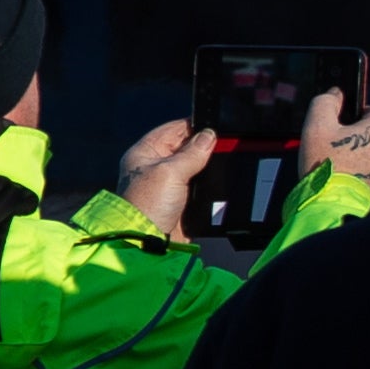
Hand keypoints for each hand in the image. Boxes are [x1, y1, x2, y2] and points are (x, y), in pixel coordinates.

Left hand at [111, 119, 219, 239]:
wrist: (148, 242)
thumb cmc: (148, 204)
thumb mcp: (171, 172)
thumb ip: (192, 152)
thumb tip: (209, 135)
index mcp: (145, 153)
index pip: (171, 130)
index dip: (192, 126)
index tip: (213, 125)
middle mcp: (155, 167)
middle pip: (185, 149)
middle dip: (204, 147)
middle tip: (223, 145)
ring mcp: (167, 186)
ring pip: (194, 168)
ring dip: (208, 168)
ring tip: (224, 163)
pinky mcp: (179, 203)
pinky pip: (198, 188)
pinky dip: (209, 187)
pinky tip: (221, 182)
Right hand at [303, 86, 369, 187]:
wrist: (335, 209)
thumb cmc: (327, 167)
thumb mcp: (316, 127)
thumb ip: (325, 103)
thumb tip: (335, 93)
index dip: (360, 115)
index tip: (345, 124)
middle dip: (364, 137)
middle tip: (341, 148)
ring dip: (368, 156)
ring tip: (347, 167)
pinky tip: (354, 180)